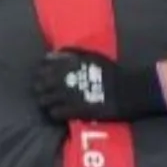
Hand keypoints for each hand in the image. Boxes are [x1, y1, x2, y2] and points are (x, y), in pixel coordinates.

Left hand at [33, 48, 166, 122]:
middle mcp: (63, 78)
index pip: (41, 67)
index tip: (44, 76)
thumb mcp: (90, 55)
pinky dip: (55, 114)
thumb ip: (70, 53)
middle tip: (47, 93)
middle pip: (39, 85)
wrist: (127, 90)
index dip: (41, 73)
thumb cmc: (110, 71)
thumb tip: (51, 53)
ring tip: (52, 104)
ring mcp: (67, 96)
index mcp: (66, 63)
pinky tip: (61, 113)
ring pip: (43, 101)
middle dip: (41, 89)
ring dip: (46, 102)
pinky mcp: (74, 111)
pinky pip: (55, 113)